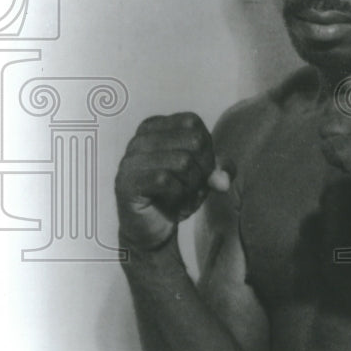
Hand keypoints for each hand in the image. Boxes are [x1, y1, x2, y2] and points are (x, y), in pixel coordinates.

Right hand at [115, 112, 234, 250]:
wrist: (151, 228)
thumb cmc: (176, 195)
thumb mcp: (204, 177)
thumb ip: (220, 169)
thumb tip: (223, 180)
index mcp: (155, 127)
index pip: (193, 122)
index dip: (206, 148)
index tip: (199, 169)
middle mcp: (140, 138)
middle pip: (194, 140)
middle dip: (203, 169)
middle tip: (192, 186)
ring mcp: (131, 160)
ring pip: (183, 161)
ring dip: (191, 185)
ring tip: (182, 195)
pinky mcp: (126, 182)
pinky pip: (165, 180)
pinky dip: (177, 195)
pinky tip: (170, 201)